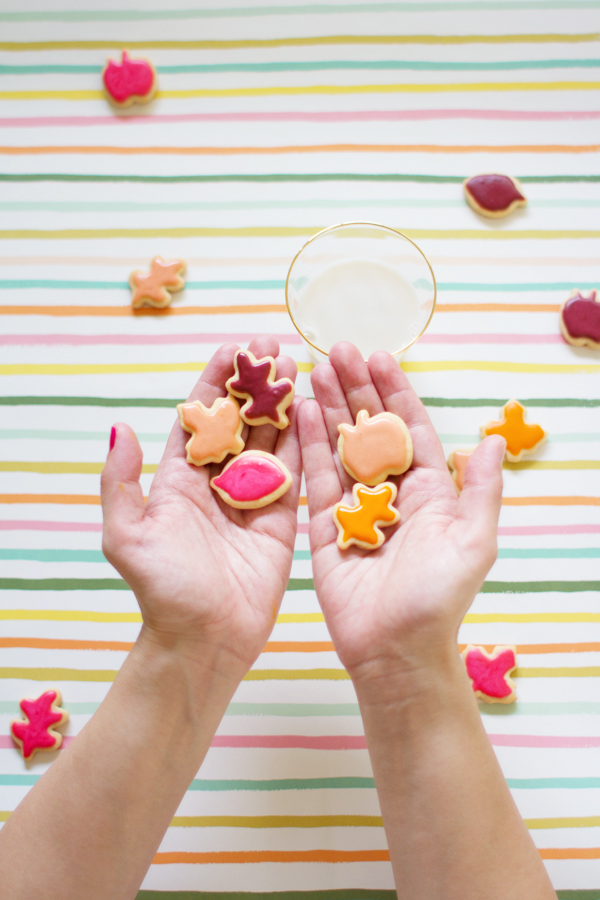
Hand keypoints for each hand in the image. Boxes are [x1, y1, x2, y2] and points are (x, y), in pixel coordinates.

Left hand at [101, 336, 301, 679]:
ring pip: (269, 440)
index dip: (214, 382)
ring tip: (295, 367)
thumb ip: (120, 483)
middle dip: (253, 383)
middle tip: (272, 347)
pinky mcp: (281, 520)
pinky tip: (311, 411)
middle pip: (238, 421)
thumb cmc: (162, 590)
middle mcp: (217, 483)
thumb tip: (118, 428)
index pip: (198, 419)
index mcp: (179, 481)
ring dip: (280, 404)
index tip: (232, 348)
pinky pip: (294, 473)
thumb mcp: (127, 536)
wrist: (204, 641)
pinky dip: (302, 441)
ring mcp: (252, 499)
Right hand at [297, 342, 504, 688]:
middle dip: (356, 388)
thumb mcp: (473, 542)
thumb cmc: (440, 599)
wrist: (395, 651)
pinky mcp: (325, 526)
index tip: (379, 357)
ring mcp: (356, 507)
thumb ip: (482, 490)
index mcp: (431, 492)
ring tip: (313, 369)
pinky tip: (301, 413)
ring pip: (340, 446)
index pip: (411, 428)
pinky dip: (308, 445)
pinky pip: (316, 479)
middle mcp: (392, 492)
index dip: (396, 392)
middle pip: (372, 428)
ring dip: (328, 407)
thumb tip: (492, 441)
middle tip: (337, 349)